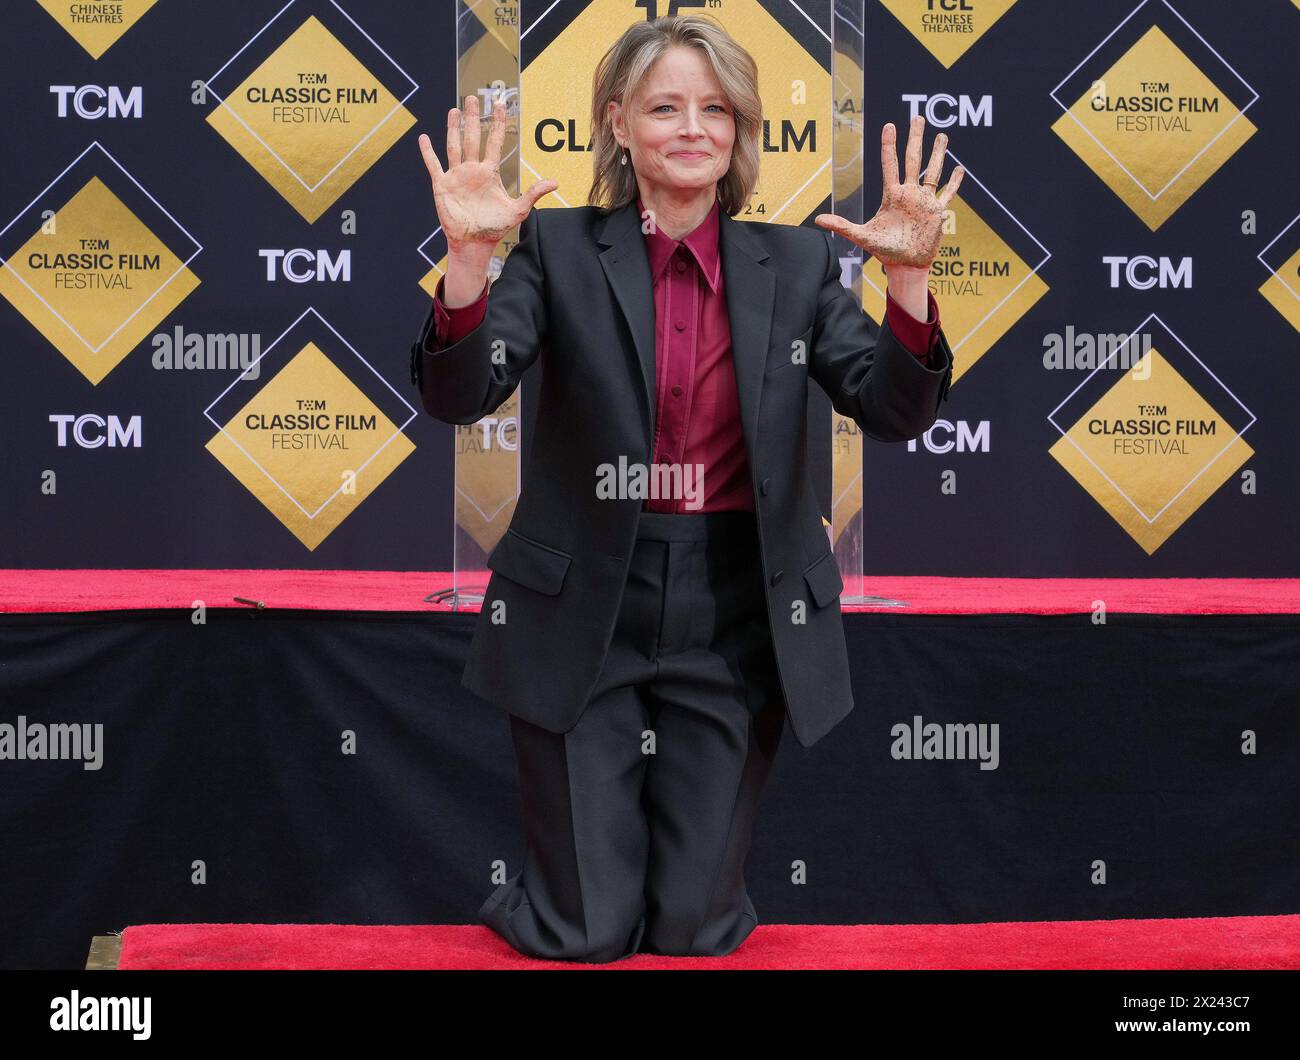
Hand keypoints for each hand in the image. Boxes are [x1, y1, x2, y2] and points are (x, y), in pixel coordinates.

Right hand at [418, 93, 558, 253]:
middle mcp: (472, 170)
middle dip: (473, 118)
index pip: (494, 141)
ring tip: (454, 110)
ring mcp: (456, 176)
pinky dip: (428, 152)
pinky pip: (434, 165)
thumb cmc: (495, 228)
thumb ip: (534, 194)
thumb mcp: (518, 210)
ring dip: (453, 128)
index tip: (500, 104)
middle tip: (473, 98)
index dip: (498, 123)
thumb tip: (555, 183)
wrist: (474, 243)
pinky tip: (424, 138)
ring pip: (454, 146)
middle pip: (472, 138)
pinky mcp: (442, 185)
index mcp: (490, 172)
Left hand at [814, 115, 962, 268]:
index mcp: (892, 195)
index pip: (890, 164)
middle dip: (915, 139)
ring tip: (942, 135)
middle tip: (918, 117)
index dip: (889, 145)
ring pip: (933, 172)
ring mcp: (924, 201)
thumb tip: (818, 220)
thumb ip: (842, 226)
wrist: (905, 265)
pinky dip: (955, 182)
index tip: (889, 125)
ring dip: (938, 154)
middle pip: (913, 160)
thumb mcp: (862, 237)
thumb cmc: (884, 251)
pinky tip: (960, 169)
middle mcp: (909, 194)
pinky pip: (948, 193)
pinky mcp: (937, 212)